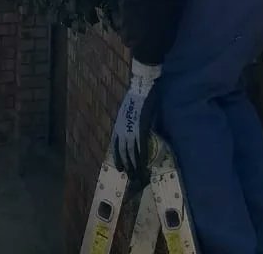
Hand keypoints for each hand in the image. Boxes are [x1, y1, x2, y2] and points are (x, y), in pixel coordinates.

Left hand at [113, 59, 160, 177]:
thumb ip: (130, 124)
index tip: (122, 169)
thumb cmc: (136, 97)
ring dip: (135, 164)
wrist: (141, 86)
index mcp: (119, 126)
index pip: (117, 147)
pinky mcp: (141, 128)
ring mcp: (132, 130)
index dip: (119, 158)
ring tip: (138, 174)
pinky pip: (141, 145)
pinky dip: (143, 156)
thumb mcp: (127, 112)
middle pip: (124, 152)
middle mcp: (123, 130)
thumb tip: (134, 134)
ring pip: (132, 151)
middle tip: (131, 177)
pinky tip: (145, 163)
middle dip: (128, 165)